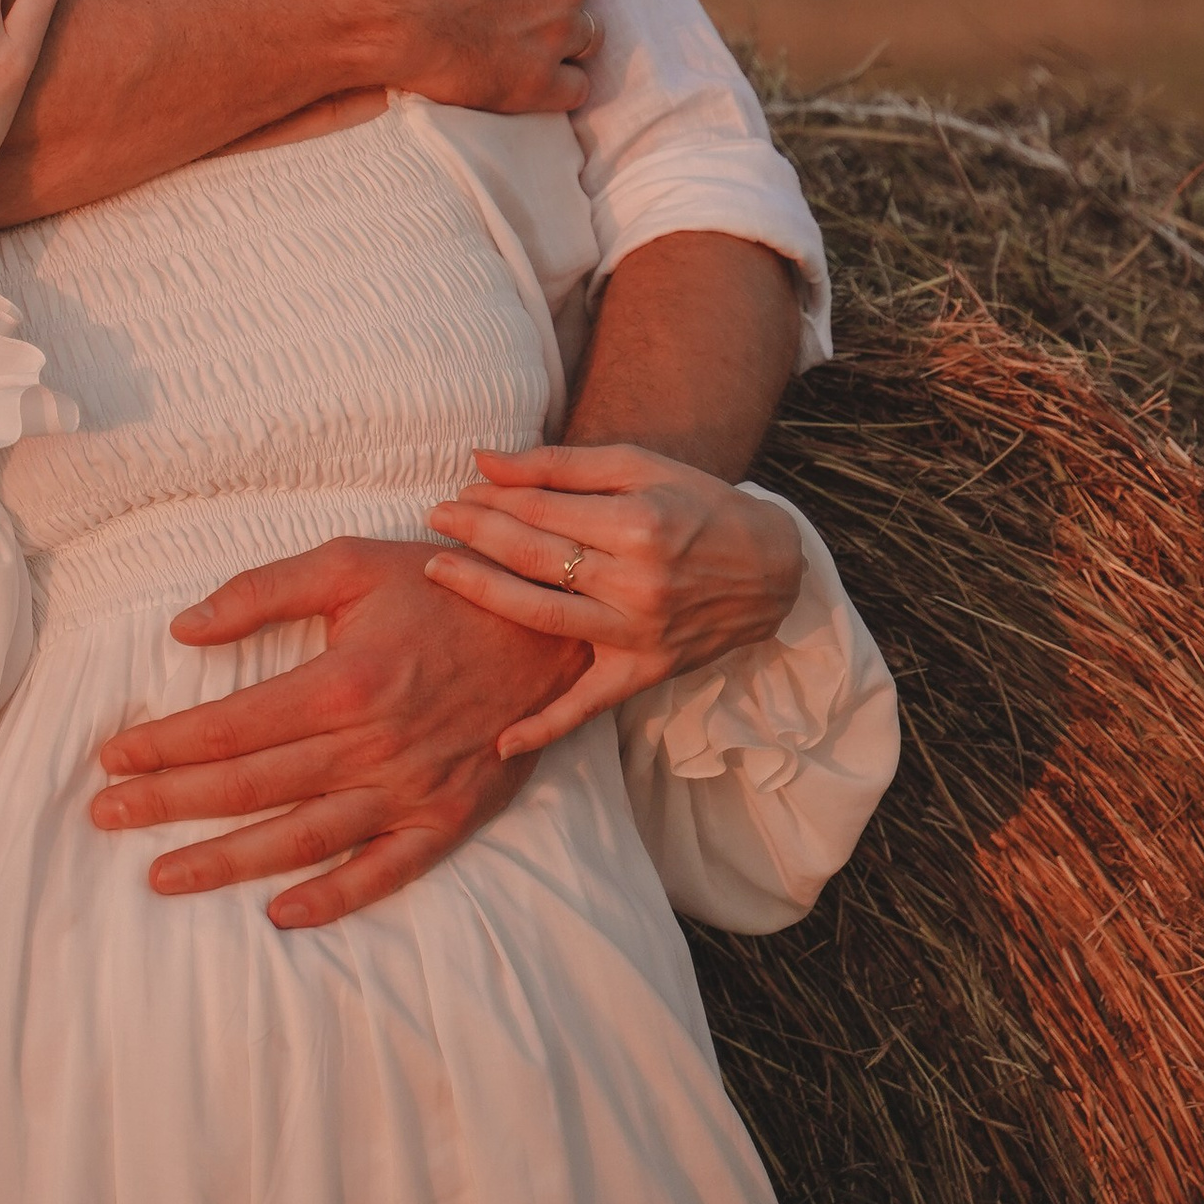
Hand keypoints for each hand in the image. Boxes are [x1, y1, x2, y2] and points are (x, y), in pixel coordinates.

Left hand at [88, 537, 582, 928]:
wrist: (551, 623)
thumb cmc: (440, 585)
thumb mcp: (349, 563)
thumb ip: (262, 592)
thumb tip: (181, 627)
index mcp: (342, 681)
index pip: (229, 726)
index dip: (163, 745)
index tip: (112, 757)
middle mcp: (370, 745)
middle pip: (249, 786)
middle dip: (168, 803)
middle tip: (105, 816)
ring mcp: (410, 789)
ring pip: (302, 839)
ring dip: (226, 862)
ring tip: (162, 876)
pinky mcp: (447, 817)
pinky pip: (385, 873)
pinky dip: (334, 900)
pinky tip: (281, 915)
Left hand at [424, 446, 802, 760]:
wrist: (770, 567)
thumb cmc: (698, 505)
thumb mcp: (639, 468)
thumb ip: (559, 465)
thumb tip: (484, 461)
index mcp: (638, 522)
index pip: (541, 512)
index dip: (491, 501)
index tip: (455, 493)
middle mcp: (637, 581)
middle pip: (534, 559)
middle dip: (474, 535)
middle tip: (433, 520)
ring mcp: (639, 632)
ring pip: (543, 617)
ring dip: (482, 594)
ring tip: (437, 572)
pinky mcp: (645, 672)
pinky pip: (588, 705)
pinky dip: (545, 727)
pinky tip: (500, 742)